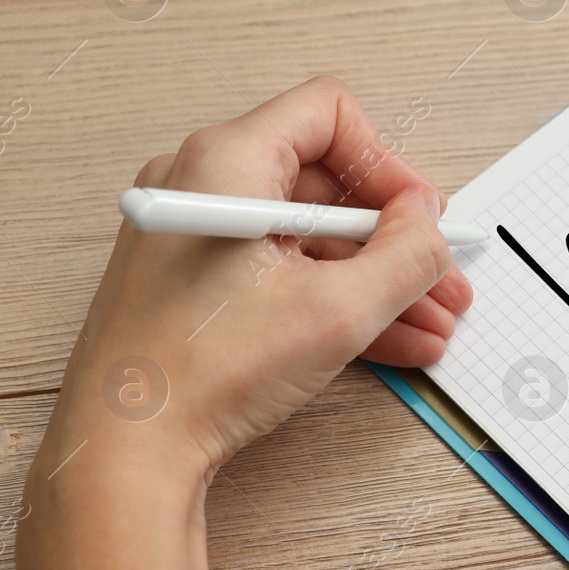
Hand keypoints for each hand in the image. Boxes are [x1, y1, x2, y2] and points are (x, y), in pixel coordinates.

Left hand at [41, 75, 472, 478]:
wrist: (126, 453)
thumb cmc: (202, 374)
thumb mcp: (339, 310)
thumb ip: (406, 254)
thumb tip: (428, 221)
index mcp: (226, 163)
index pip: (329, 116)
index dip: (388, 164)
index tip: (421, 218)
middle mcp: (206, 186)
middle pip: (328, 184)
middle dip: (397, 239)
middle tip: (442, 279)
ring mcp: (201, 237)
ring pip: (314, 239)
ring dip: (380, 281)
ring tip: (432, 325)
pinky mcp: (199, 284)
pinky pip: (287, 274)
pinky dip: (340, 302)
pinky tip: (395, 343)